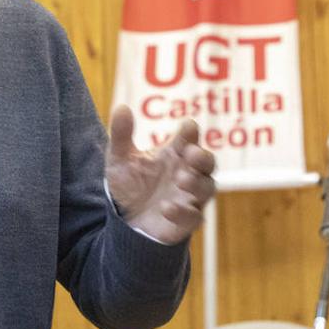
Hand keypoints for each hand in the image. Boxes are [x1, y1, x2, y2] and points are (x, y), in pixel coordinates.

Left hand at [105, 105, 216, 244]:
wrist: (124, 222)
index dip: (190, 131)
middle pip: (208, 162)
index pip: (190, 137)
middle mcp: (187, 173)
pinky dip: (183, 212)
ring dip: (197, 183)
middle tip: (192, 154)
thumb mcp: (120, 160)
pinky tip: (166, 208)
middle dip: (203, 157)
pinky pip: (194, 216)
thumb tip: (121, 107)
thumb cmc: (129, 186)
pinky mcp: (186, 221)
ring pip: (208, 187)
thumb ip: (121, 135)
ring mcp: (189, 197)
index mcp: (174, 154)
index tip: (187, 128)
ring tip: (181, 180)